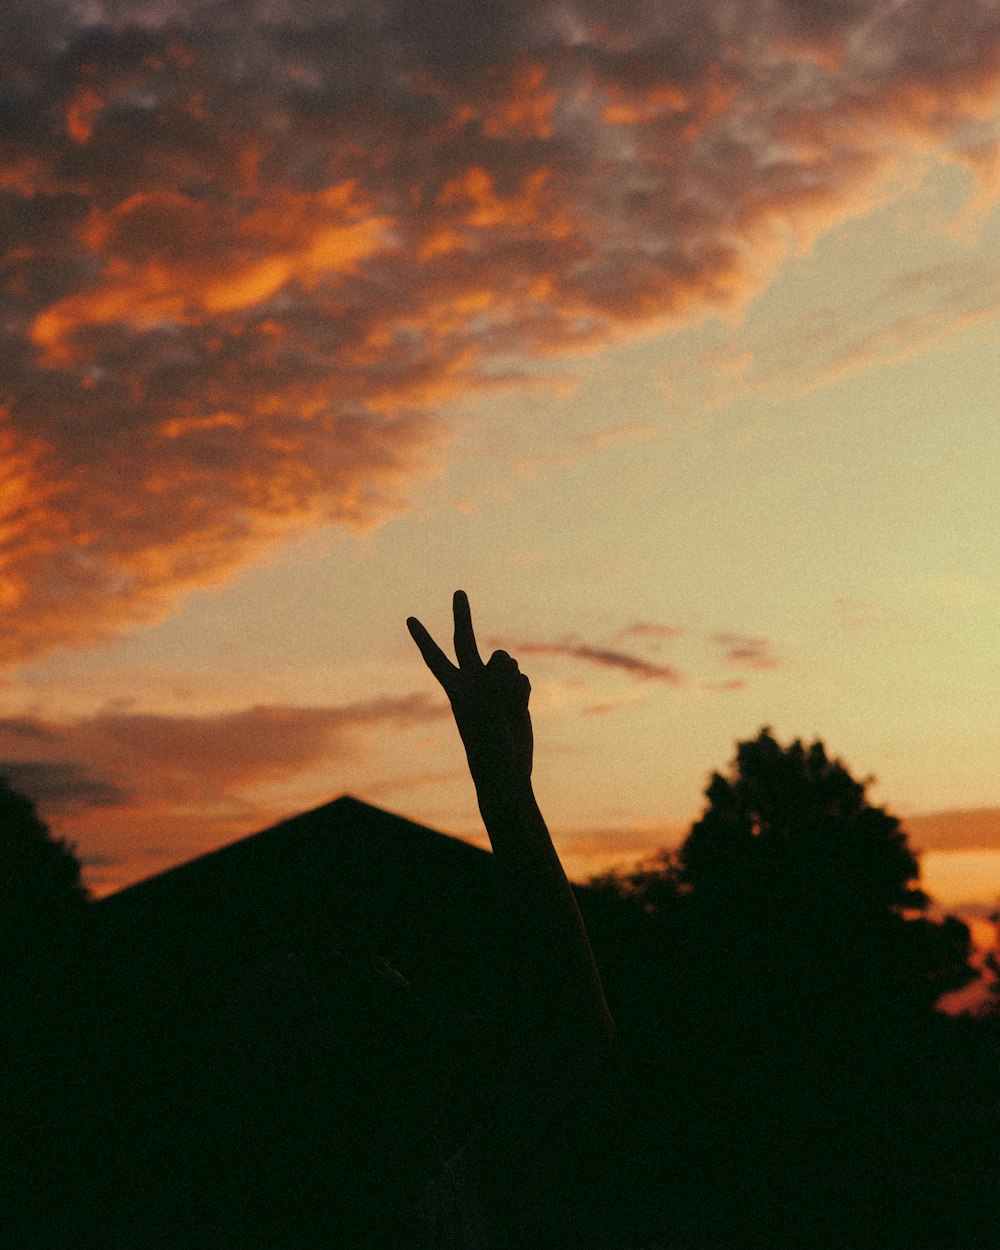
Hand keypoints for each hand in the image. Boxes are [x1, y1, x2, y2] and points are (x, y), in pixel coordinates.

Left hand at [407, 590, 532, 789]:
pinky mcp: (514, 693)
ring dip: (509, 676)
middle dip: (463, 616)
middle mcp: (473, 683)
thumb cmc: (489, 748)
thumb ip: (494, 685)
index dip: (423, 638)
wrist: (507, 772)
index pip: (435, 658)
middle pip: (466, 641)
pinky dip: (522, 690)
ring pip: (506, 660)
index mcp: (456, 689)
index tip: (410, 619)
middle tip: (459, 592)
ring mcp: (494, 687)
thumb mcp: (488, 715)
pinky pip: (522, 676)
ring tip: (506, 703)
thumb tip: (506, 663)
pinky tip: (517, 709)